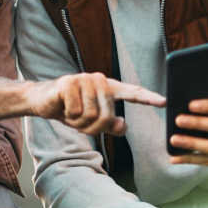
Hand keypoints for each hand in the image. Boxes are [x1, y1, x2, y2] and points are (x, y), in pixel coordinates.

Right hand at [28, 73, 164, 135]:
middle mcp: (99, 80)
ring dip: (78, 123)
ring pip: (91, 116)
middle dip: (92, 128)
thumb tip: (123, 125)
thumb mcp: (91, 120)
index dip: (148, 98)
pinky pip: (76, 112)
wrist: (43, 100)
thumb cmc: (70, 109)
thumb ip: (109, 125)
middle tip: (79, 121)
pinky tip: (63, 107)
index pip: (132, 92)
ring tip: (70, 113)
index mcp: (108, 88)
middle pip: (106, 117)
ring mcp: (84, 79)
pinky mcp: (69, 83)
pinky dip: (68, 116)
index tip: (164, 102)